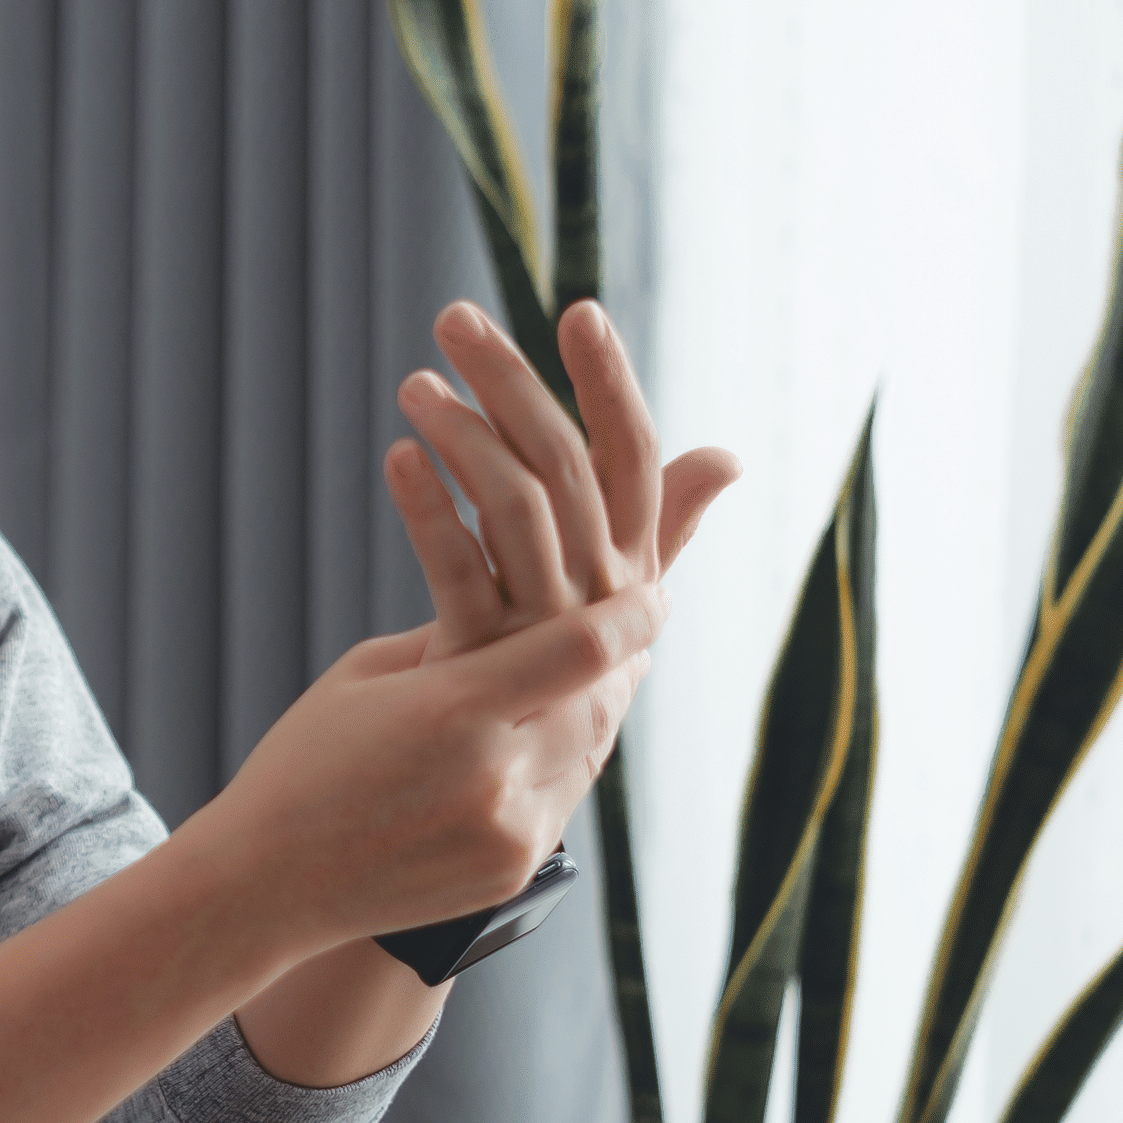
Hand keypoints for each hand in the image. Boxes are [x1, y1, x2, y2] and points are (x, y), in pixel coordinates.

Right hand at [195, 586, 669, 959]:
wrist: (267, 882)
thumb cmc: (304, 764)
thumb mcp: (366, 676)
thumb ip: (455, 640)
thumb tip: (528, 610)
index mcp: (448, 710)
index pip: (580, 647)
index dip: (630, 616)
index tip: (657, 594)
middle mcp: (491, 776)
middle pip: (600, 701)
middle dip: (622, 664)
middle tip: (633, 635)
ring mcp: (509, 834)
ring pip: (591, 755)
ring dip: (596, 714)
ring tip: (592, 683)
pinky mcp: (511, 872)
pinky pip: (563, 803)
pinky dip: (564, 766)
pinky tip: (544, 745)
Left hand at [388, 301, 737, 656]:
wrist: (480, 811)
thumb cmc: (539, 689)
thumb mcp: (603, 605)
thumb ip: (657, 526)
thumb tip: (725, 457)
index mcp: (633, 576)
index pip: (634, 459)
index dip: (611, 383)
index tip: (578, 310)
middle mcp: (603, 604)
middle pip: (567, 467)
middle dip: (513, 382)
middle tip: (454, 317)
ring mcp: (545, 642)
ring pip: (518, 510)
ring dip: (464, 435)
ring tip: (414, 384)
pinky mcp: (480, 673)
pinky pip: (458, 576)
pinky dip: (429, 509)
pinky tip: (397, 458)